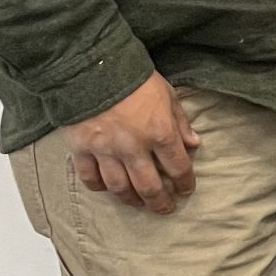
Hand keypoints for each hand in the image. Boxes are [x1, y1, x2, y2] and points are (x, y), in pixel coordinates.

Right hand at [64, 72, 198, 213]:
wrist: (92, 67)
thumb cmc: (134, 78)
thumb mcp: (167, 94)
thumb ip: (180, 122)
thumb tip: (194, 144)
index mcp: (159, 132)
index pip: (178, 167)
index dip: (185, 182)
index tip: (186, 189)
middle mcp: (134, 147)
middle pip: (149, 187)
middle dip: (160, 202)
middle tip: (165, 208)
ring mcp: (106, 151)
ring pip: (120, 187)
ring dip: (132, 199)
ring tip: (138, 203)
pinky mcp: (82, 149)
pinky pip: (89, 177)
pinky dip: (98, 186)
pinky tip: (106, 188)